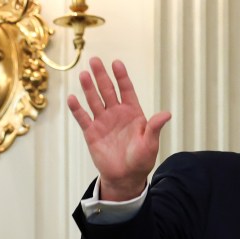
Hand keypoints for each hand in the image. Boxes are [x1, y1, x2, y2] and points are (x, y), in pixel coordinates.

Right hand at [67, 58, 171, 200]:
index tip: (117, 63)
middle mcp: (116, 114)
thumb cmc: (141, 160)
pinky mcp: (92, 133)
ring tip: (84, 74)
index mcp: (132, 113)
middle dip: (102, 76)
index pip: (126, 91)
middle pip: (107, 91)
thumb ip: (155, 127)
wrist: (126, 177)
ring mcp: (103, 122)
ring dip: (89, 88)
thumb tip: (167, 114)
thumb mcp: (151, 143)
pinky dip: (77, 109)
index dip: (122, 77)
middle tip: (95, 60)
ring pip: (94, 100)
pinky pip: (83, 118)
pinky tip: (73, 98)